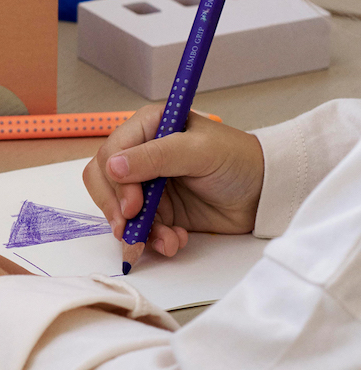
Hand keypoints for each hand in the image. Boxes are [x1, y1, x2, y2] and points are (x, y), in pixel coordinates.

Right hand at [84, 105, 263, 257]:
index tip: (132, 205)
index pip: (111, 153)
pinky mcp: (159, 210)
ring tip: (167, 241)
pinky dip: (153, 240)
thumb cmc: (238, 160)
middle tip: (132, 229)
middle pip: (104, 182)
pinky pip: (140, 228)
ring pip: (119, 210)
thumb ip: (155, 157)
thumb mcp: (199, 152)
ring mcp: (148, 184)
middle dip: (117, 209)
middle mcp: (141, 154)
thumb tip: (112, 167)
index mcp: (147, 127)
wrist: (266, 193)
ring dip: (138, 230)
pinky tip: (174, 242)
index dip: (115, 181)